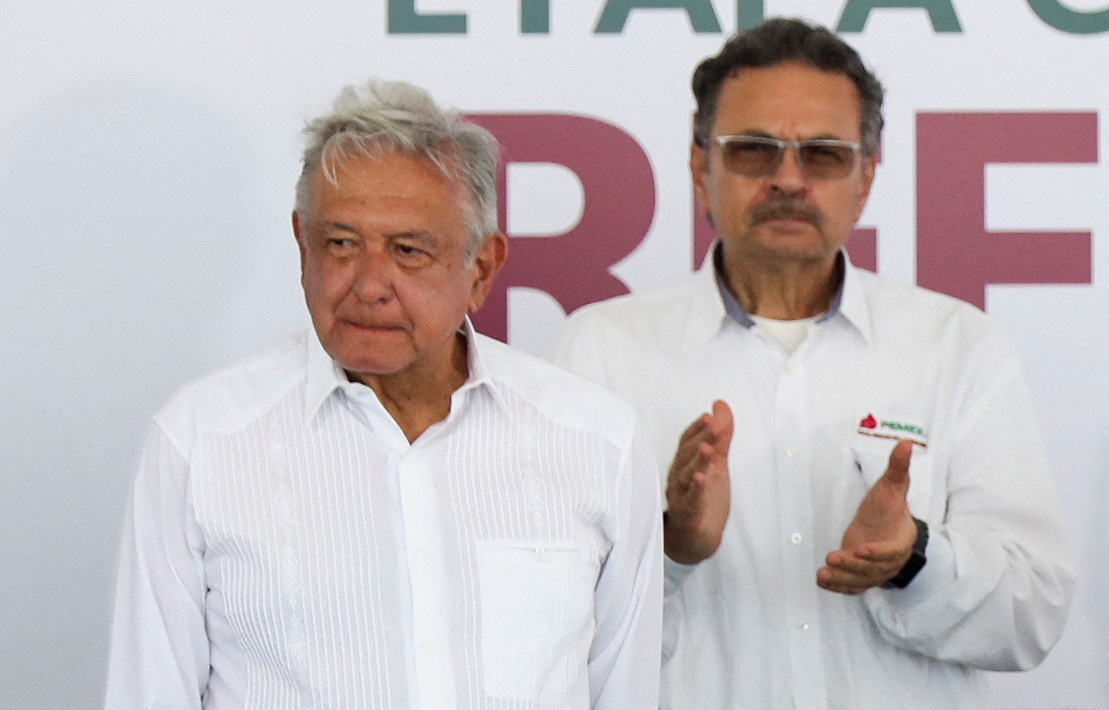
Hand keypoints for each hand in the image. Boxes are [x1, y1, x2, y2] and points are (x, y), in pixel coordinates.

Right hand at [663, 400, 732, 563]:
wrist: (694, 539)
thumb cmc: (703, 499)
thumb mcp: (717, 464)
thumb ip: (720, 436)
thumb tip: (720, 404)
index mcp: (684, 465)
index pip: (687, 442)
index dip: (697, 429)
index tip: (709, 416)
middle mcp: (678, 478)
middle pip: (686, 455)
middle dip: (700, 438)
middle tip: (712, 424)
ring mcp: (680, 497)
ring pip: (686, 477)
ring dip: (696, 461)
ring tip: (707, 448)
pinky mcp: (688, 516)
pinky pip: (690, 501)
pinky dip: (695, 490)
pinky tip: (701, 478)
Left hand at [817, 440, 917, 594]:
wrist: (885, 528)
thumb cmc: (888, 509)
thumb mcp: (892, 487)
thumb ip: (898, 468)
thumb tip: (907, 443)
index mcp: (901, 540)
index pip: (892, 551)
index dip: (878, 552)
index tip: (862, 548)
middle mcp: (890, 561)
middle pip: (873, 569)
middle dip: (853, 565)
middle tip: (832, 557)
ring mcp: (876, 572)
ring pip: (861, 581)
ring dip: (841, 578)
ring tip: (823, 572)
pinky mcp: (861, 577)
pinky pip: (851, 587)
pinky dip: (836, 586)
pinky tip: (821, 580)